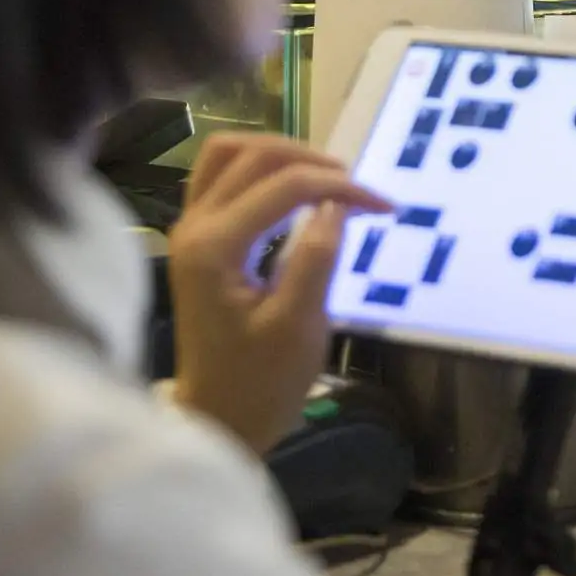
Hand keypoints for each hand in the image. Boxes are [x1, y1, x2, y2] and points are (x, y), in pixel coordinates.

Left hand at [167, 133, 391, 452]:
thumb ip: (318, 257)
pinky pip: (222, 179)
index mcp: (214, 247)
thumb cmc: (260, 382)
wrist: (217, 420)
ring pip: (228, 156)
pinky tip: (294, 191)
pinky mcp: (198, 241)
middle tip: (357, 187)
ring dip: (280, 155)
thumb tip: (338, 204)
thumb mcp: (299, 325)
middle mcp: (193, 227)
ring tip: (326, 177)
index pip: (283, 186)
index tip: (385, 206)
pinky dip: (260, 172)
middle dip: (311, 161)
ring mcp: (190, 231)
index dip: (339, 187)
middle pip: (250, 154)